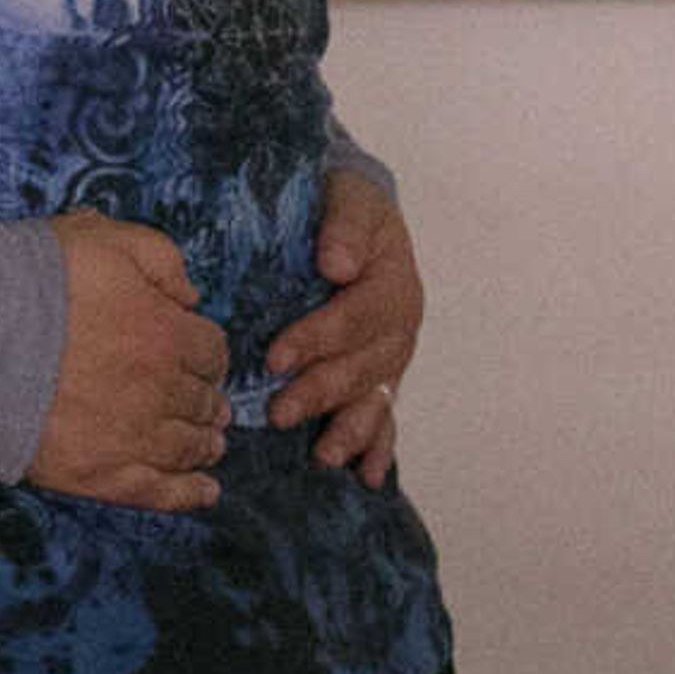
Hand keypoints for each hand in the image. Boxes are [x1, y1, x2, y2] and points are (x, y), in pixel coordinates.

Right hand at [21, 213, 227, 512]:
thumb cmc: (29, 280)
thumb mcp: (101, 237)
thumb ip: (159, 257)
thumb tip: (192, 296)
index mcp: (166, 332)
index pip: (211, 349)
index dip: (205, 349)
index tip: (196, 353)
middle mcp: (159, 390)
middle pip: (203, 400)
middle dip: (207, 397)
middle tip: (208, 401)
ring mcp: (131, 438)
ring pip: (188, 446)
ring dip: (205, 442)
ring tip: (209, 442)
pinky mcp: (99, 475)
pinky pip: (160, 493)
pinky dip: (188, 493)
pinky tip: (205, 490)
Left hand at [261, 166, 421, 486]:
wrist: (355, 209)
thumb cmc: (345, 202)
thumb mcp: (349, 197)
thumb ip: (345, 227)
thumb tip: (337, 263)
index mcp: (392, 284)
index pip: (355, 318)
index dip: (317, 339)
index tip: (275, 357)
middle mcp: (399, 326)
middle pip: (362, 366)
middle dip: (320, 392)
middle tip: (279, 412)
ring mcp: (392, 355)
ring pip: (375, 399)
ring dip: (349, 429)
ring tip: (322, 455)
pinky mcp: (381, 372)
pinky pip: (385, 414)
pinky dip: (378, 446)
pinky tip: (367, 476)